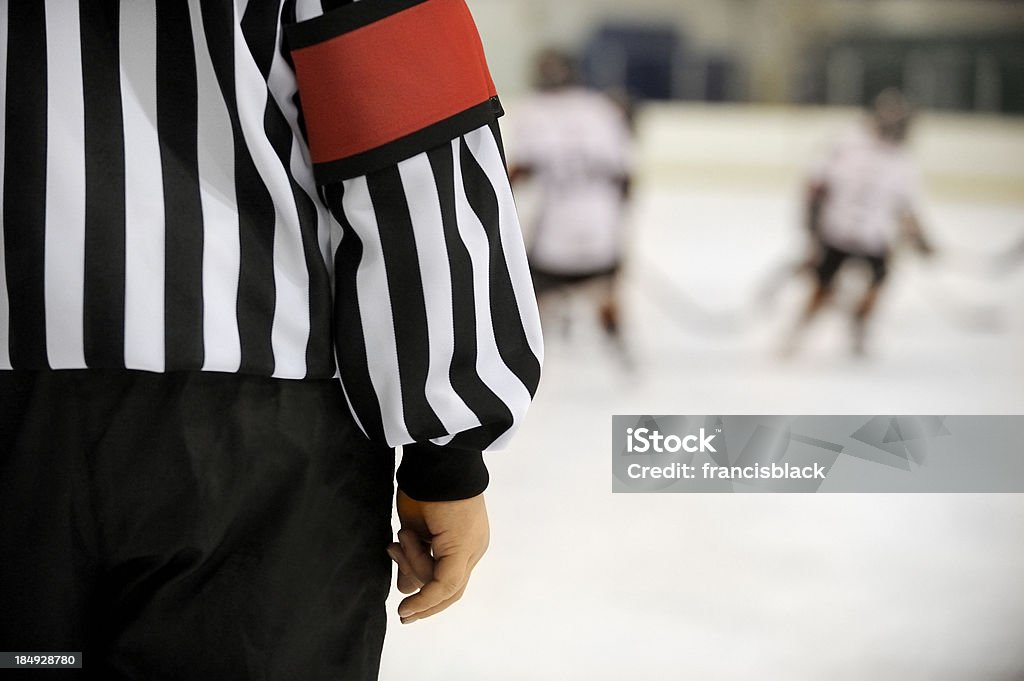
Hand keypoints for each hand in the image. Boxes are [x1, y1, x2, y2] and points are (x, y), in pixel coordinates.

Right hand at [386, 490, 488, 623]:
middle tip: (396, 581)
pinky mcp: (463, 548)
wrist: (435, 461)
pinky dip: (425, 598)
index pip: (448, 581)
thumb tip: (404, 588)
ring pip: (441, 585)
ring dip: (412, 567)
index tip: (404, 610)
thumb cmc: (423, 487)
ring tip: (401, 536)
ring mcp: (472, 549)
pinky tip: (407, 607)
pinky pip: (444, 584)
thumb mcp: (413, 531)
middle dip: (419, 594)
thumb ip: (413, 560)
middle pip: (447, 589)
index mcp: (465, 542)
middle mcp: (473, 549)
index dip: (427, 598)